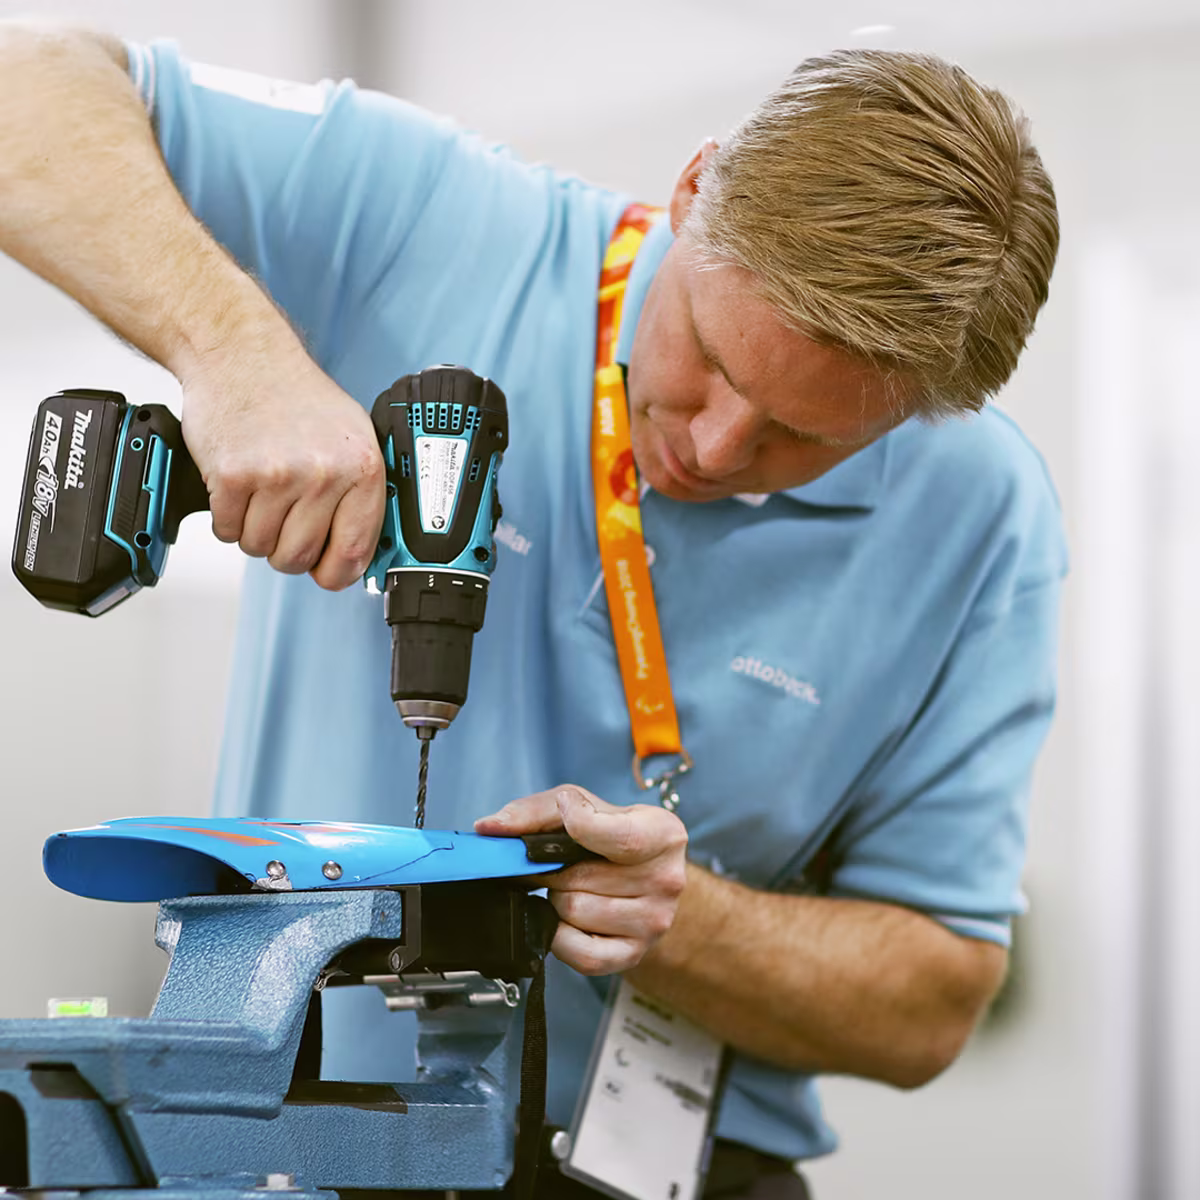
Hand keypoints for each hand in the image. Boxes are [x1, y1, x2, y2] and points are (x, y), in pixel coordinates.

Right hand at [181, 342, 384, 590]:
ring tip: (260, 492)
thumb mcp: (353, 436)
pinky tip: (237, 486)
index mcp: (362, 468)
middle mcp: (324, 474)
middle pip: (299, 557)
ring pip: (260, 547)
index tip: (326, 572)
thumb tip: (359, 556)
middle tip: (282, 516)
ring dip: (254, 531)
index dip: (335, 573)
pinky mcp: (232, 476)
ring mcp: (277, 476)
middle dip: (286, 548)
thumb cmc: (297, 397)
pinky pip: (228, 531)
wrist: (242, 354)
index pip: (354, 553)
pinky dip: (226, 517)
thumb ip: (360, 494)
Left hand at [475, 785, 687, 974]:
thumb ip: (535, 811)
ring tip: (572, 887)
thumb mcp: (582, 805)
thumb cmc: (611, 835)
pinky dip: (560, 935)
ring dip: (558, 899)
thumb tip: (489, 828)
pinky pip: (579, 953)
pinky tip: (569, 918)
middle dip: (554, 870)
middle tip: (556, 864)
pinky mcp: (633, 955)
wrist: (644, 877)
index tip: (564, 814)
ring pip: (572, 912)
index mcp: (663, 835)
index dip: (577, 825)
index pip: (615, 835)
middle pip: (578, 878)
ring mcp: (653, 923)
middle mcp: (666, 881)